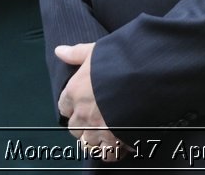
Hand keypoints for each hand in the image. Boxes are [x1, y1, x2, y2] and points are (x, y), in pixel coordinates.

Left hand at [55, 43, 123, 162]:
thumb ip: (76, 53)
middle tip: (98, 117)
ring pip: (88, 143)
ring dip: (97, 139)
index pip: (64, 107)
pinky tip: (120, 142)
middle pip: (74, 128)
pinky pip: (107, 154)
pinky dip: (112, 151)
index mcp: (75, 91)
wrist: (145, 73)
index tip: (84, 103)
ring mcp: (98, 128)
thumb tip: (58, 51)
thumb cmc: (119, 58)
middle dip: (84, 125)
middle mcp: (83, 113)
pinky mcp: (115, 139)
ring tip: (109, 132)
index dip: (74, 106)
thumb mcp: (96, 51)